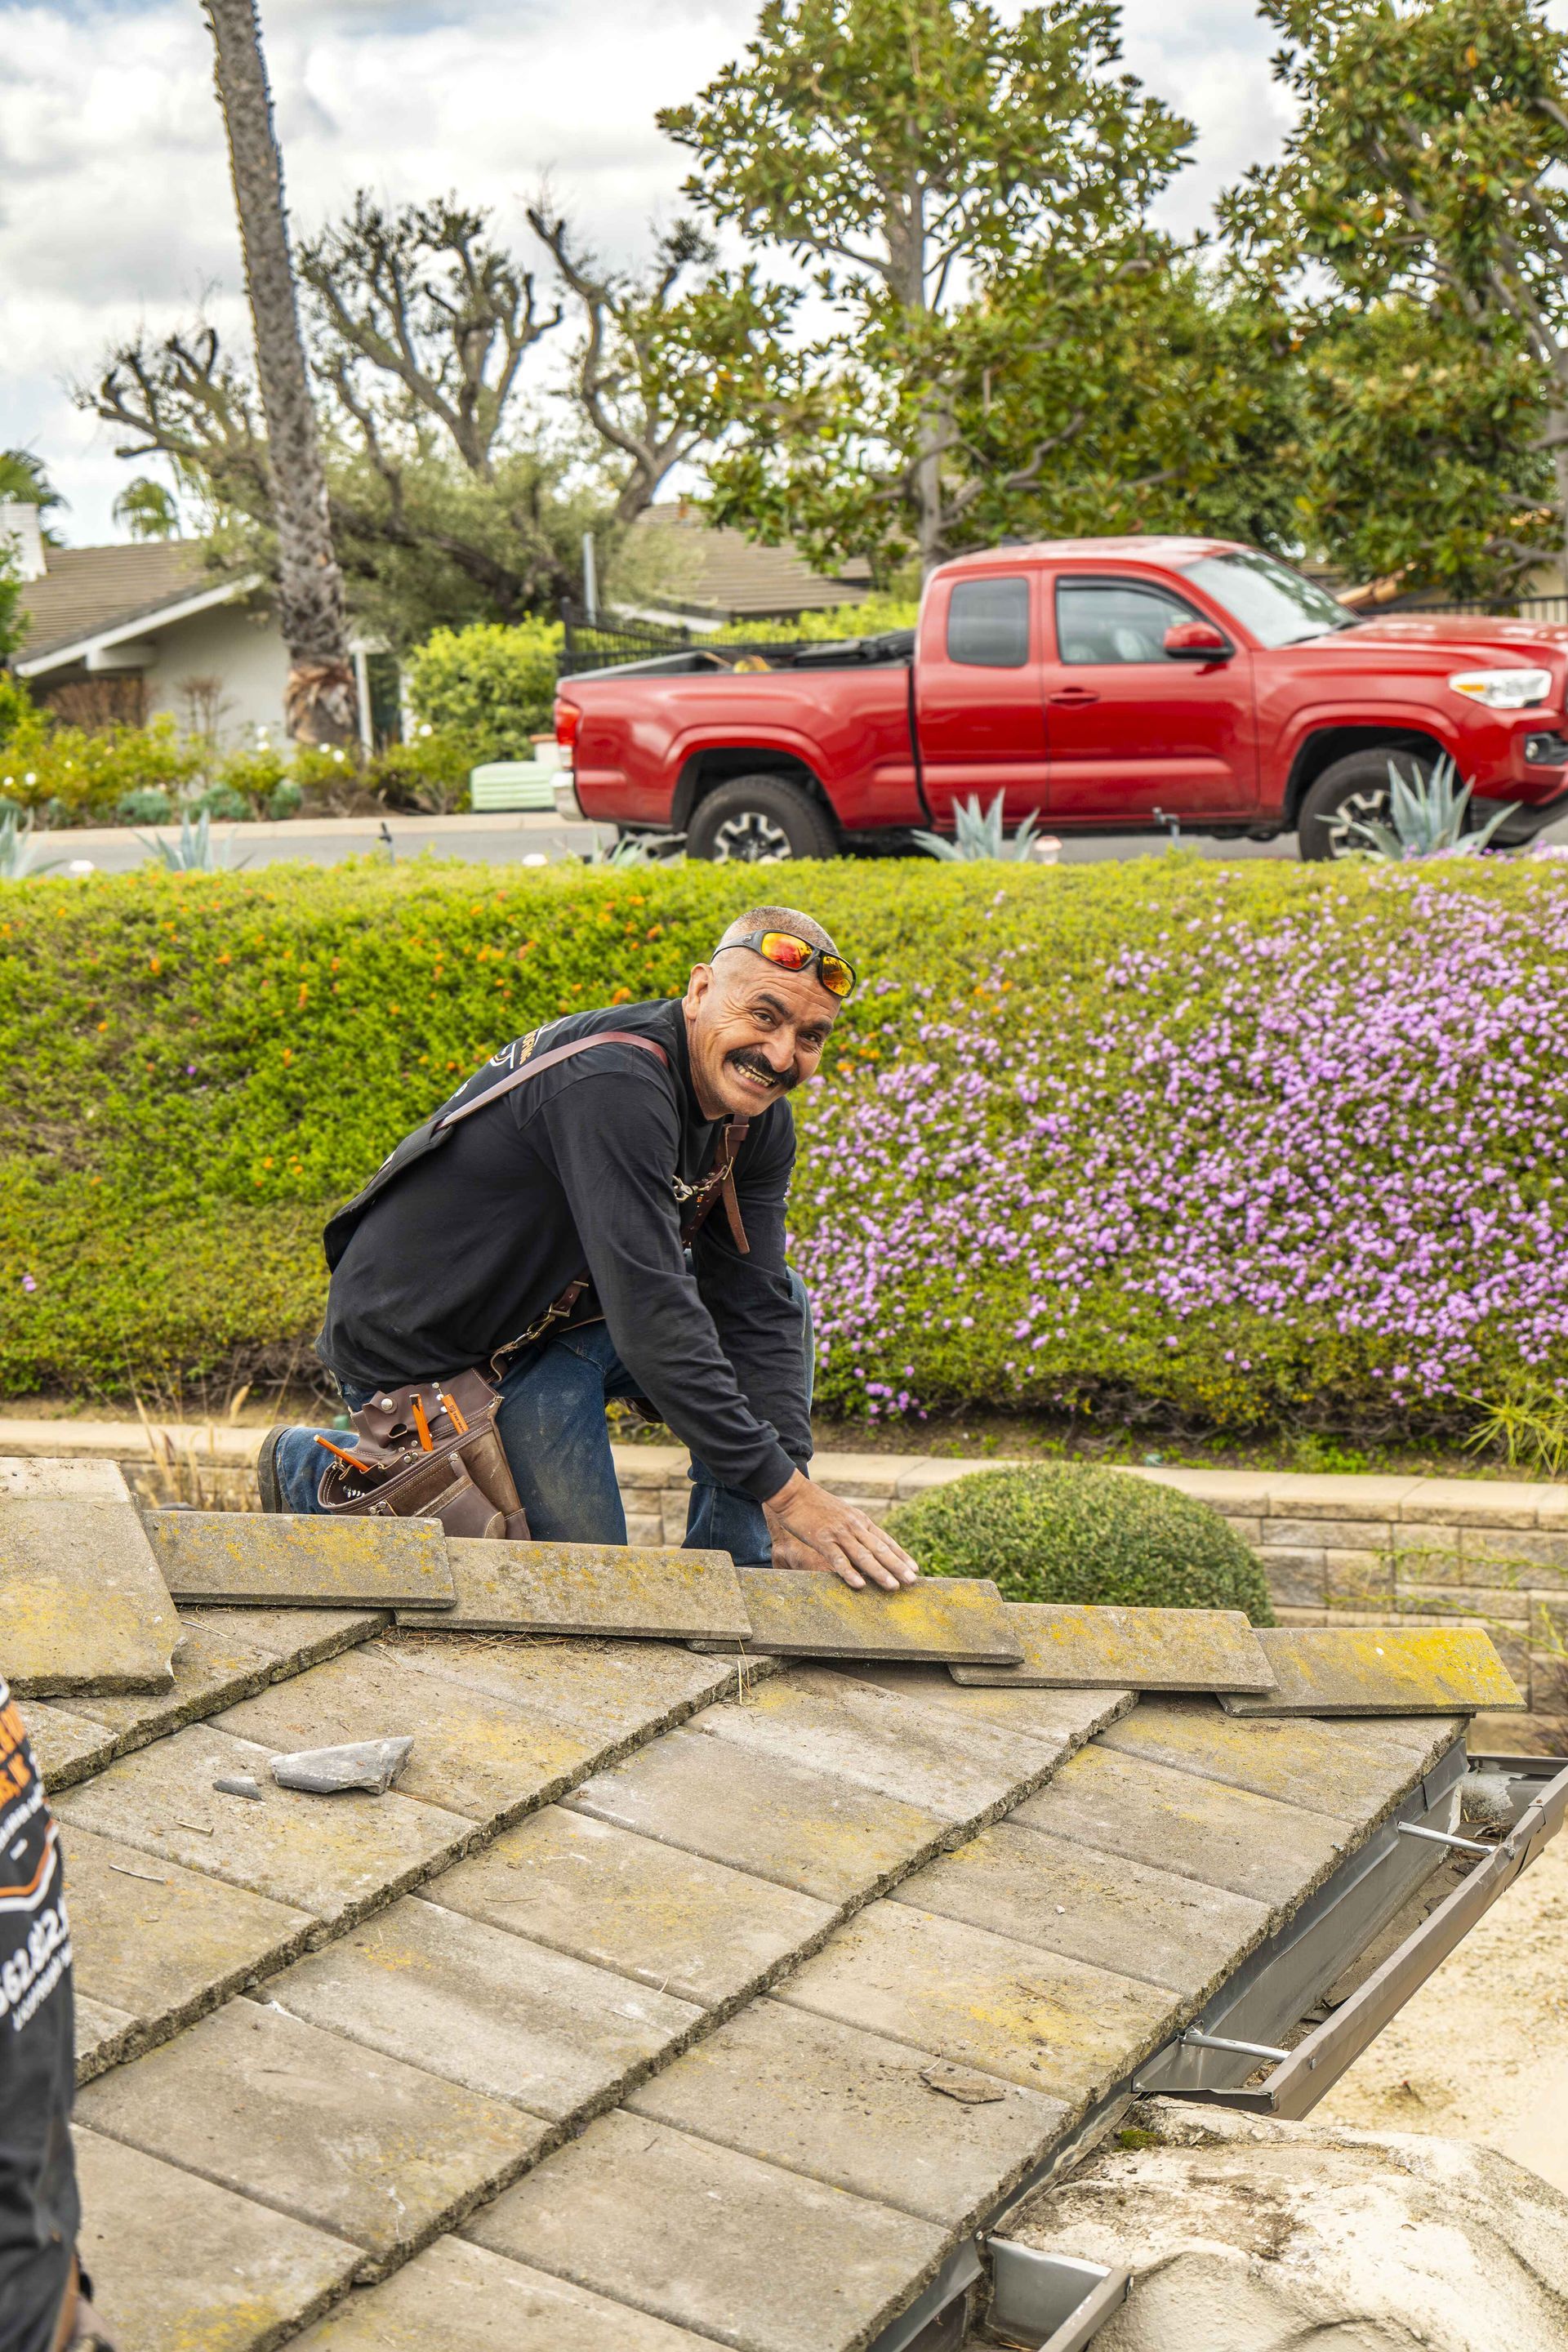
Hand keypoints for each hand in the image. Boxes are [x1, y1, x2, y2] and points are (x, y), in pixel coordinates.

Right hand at [763, 1470, 919, 1590]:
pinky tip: (860, 1584)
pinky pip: (838, 1559)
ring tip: (893, 1586)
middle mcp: (854, 1526)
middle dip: (897, 1566)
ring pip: (864, 1555)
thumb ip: (855, 1527)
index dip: (901, 1555)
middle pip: (880, 1549)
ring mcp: (839, 1533)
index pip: (885, 1540)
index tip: (914, 1568)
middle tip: (912, 1581)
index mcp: (860, 1520)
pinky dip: (850, 1572)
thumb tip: (867, 1541)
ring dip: (880, 1572)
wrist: (793, 1492)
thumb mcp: (842, 1512)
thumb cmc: (816, 1504)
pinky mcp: (822, 1539)